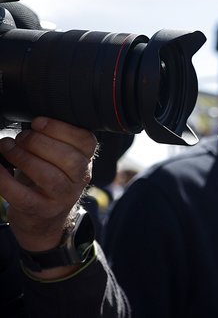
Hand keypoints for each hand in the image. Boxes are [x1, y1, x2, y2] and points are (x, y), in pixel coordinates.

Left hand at [0, 117, 96, 252]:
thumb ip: (54, 141)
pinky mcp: (41, 210)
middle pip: (68, 158)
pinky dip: (5, 180)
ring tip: (7, 148)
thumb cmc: (48, 180)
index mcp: (85, 161)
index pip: (86, 141)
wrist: (44, 220)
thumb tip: (31, 123)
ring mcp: (62, 197)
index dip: (61, 129)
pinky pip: (21, 195)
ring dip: (23, 158)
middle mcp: (79, 180)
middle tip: (20, 138)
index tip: (37, 122)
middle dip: (39, 142)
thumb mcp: (58, 160)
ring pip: (48, 176)